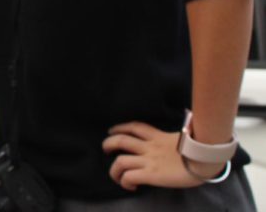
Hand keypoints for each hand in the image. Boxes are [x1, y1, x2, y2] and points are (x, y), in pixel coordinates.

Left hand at [102, 121, 224, 190]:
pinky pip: (130, 176)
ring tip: (115, 173)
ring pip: (120, 161)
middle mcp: (150, 147)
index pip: (135, 126)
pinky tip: (129, 185)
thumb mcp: (186, 138)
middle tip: (105, 148)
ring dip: (113, 169)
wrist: (207, 159)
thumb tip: (183, 136)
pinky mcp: (151, 174)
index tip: (114, 130)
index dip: (121, 127)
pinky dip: (124, 181)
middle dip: (109, 143)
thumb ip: (177, 138)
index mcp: (159, 136)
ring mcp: (150, 161)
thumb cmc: (201, 149)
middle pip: (121, 140)